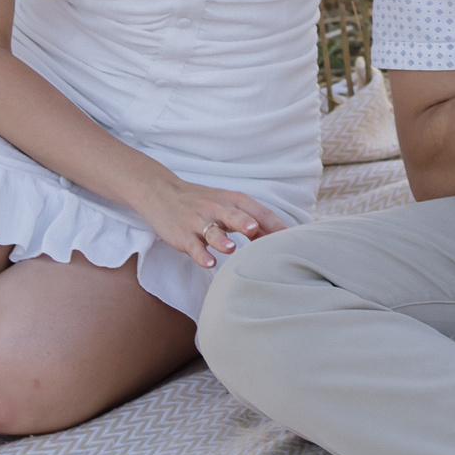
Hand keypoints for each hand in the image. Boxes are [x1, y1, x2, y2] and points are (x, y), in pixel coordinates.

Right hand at [137, 178, 291, 269]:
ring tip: (231, 248)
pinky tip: (208, 262)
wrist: (161, 192)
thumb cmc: (202, 202)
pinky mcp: (183, 235)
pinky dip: (201, 254)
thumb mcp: (227, 205)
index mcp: (233, 201)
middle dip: (246, 223)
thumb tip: (279, 237)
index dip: (275, 225)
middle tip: (256, 230)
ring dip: (222, 240)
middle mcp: (217, 209)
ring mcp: (199, 222)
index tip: (293, 240)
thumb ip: (251, 221)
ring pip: (213, 231)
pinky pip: (194, 246)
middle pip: (235, 215)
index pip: (258, 211)